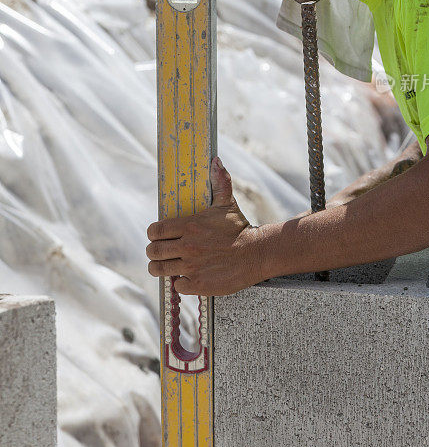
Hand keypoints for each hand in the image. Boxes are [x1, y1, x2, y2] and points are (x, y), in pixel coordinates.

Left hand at [146, 157, 262, 295]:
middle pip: (152, 251)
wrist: (257, 254)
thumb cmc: (240, 228)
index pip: (155, 230)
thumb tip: (216, 160)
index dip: (153, 233)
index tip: (159, 235)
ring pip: (158, 269)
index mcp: (189, 226)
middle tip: (161, 251)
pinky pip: (177, 286)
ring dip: (161, 267)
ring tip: (168, 265)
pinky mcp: (198, 284)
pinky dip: (180, 282)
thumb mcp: (228, 204)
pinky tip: (188, 276)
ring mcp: (192, 267)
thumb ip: (220, 182)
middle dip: (153, 251)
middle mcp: (187, 247)